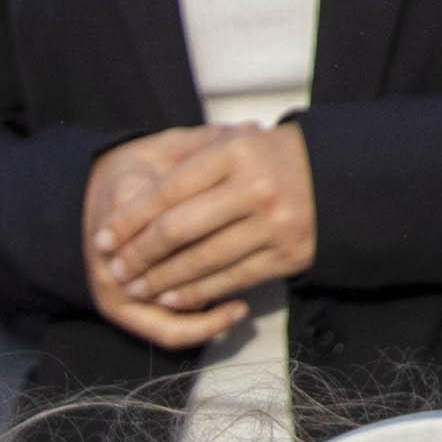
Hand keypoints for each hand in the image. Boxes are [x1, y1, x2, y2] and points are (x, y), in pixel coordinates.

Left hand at [76, 123, 314, 347]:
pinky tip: (172, 298)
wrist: (337, 177)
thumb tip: (131, 196)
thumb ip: (188, 159)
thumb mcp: (234, 142)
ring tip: (137, 287)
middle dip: (140, 254)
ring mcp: (274, 224)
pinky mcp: (287, 255)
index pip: (167, 191)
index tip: (103, 237)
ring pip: (203, 260)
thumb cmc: (271, 158)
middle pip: (179, 229)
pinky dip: (198, 292)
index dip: (129, 219)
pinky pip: (231, 279)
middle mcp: (255, 188)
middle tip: (116, 268)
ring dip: (162, 280)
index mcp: (236, 154)